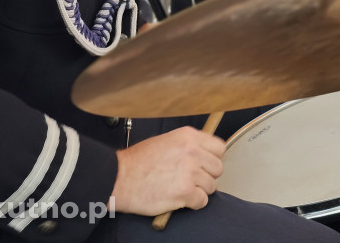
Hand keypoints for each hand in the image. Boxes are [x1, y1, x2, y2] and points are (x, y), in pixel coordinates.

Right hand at [108, 126, 224, 215]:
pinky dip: (192, 204)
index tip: (205, 164)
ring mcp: (190, 172)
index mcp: (188, 136)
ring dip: (199, 191)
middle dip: (207, 176)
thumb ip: (187, 145)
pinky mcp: (185, 192)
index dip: (212, 158)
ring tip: (181, 188)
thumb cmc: (139, 161)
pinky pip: (202, 202)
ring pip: (211, 186)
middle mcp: (192, 151)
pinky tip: (179, 198)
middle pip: (217, 168)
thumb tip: (203, 154)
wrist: (120, 177)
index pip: (219, 147)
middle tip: (192, 179)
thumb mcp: (166, 141)